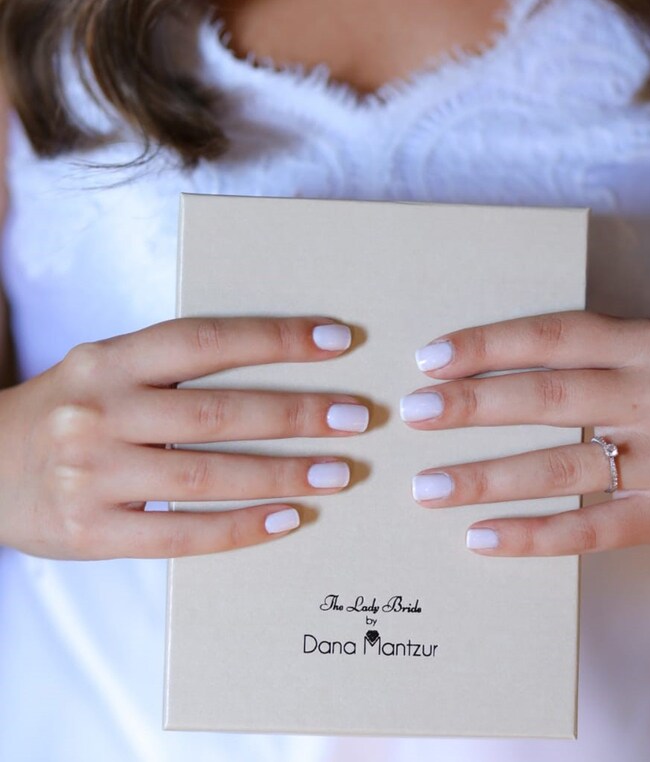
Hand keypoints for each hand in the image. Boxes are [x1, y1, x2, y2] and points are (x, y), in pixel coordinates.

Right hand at [0, 316, 367, 559]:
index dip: (275, 338)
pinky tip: (288, 519)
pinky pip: (178, 534)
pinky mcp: (90, 532)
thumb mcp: (107, 371)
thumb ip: (173, 371)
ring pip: (204, 475)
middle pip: (217, 412)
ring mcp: (91, 475)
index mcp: (109, 360)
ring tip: (339, 472)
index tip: (338, 340)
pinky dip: (239, 529)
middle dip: (296, 414)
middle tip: (357, 417)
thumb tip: (275, 373)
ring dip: (282, 474)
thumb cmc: (67, 412)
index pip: (206, 341)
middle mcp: (100, 411)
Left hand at [399, 311, 649, 556]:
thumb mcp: (649, 351)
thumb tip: (479, 368)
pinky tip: (480, 537)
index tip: (430, 361)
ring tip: (427, 486)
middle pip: (548, 399)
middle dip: (471, 408)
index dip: (488, 346)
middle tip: (413, 415)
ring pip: (559, 468)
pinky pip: (588, 529)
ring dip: (483, 478)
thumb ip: (583, 353)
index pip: (555, 336)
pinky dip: (530, 535)